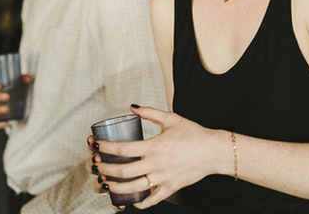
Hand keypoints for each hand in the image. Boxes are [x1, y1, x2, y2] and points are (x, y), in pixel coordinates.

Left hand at [90, 105, 228, 208]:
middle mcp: (157, 164)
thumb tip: (132, 107)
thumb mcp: (171, 119)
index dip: (105, 148)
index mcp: (155, 146)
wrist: (214, 151)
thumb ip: (150, 112)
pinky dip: (140, 202)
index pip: (123, 149)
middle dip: (105, 169)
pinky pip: (152, 199)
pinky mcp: (171, 188)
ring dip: (116, 187)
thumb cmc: (193, 133)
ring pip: (134, 188)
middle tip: (95, 166)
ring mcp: (163, 178)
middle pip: (123, 171)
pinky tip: (131, 199)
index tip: (95, 146)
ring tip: (106, 183)